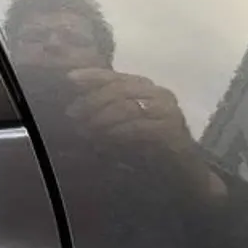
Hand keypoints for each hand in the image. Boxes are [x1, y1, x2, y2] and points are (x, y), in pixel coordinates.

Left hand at [65, 68, 193, 152]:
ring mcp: (169, 110)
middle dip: (92, 100)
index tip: (70, 79)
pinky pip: (139, 127)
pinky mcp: (173, 130)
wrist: (177, 172)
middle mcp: (159, 93)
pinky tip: (103, 138)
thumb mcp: (118, 123)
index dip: (91, 75)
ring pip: (127, 106)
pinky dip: (118, 132)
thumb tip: (72, 104)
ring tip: (84, 129)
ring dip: (101, 118)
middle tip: (72, 113)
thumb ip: (101, 109)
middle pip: (119, 89)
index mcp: (145, 87)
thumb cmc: (143, 146)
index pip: (114, 75)